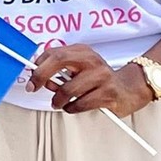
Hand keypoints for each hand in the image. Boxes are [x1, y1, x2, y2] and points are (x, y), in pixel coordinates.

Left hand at [29, 43, 151, 117]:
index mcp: (83, 51)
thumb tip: (39, 79)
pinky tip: (73, 106)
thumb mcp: (79, 70)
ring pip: (68, 89)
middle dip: (41, 76)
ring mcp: (101, 76)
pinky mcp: (108, 93)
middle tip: (33, 88)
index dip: (38, 65)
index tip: (31, 78)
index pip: (54, 53)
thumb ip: (59, 72)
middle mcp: (92, 60)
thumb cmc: (99, 79)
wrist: (129, 88)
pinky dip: (72, 108)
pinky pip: (80, 104)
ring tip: (59, 102)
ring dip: (58, 100)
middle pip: (59, 61)